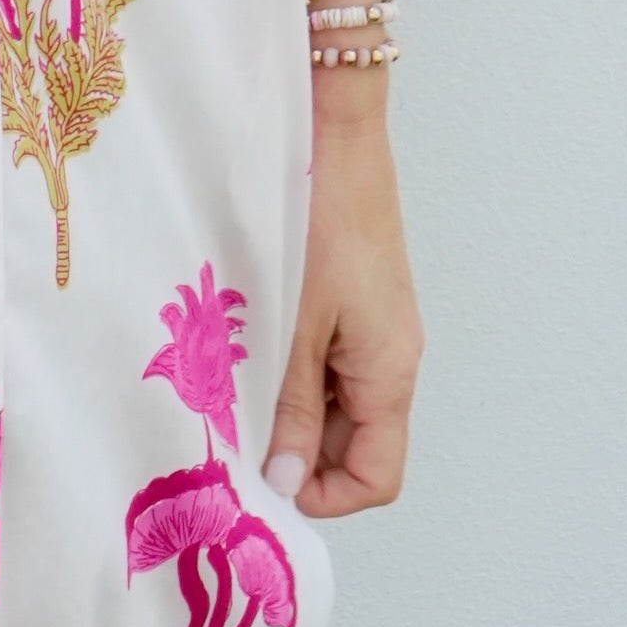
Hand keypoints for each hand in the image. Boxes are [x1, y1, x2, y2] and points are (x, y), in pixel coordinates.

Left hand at [262, 103, 420, 517]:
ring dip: (288, 410)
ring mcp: (376, 330)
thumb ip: (290, 407)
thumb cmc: (320, 216)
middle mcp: (393, 358)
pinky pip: (329, 362)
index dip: (323, 494)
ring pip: (337, 406)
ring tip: (234, 388)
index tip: (261, 481)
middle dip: (296, 453)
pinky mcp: (355, 302)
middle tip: (233, 435)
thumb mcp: (294, 324)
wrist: (335, 131)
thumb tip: (286, 483)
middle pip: (356, 446)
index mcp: (390, 371)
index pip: (378, 476)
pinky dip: (291, 371)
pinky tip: (248, 348)